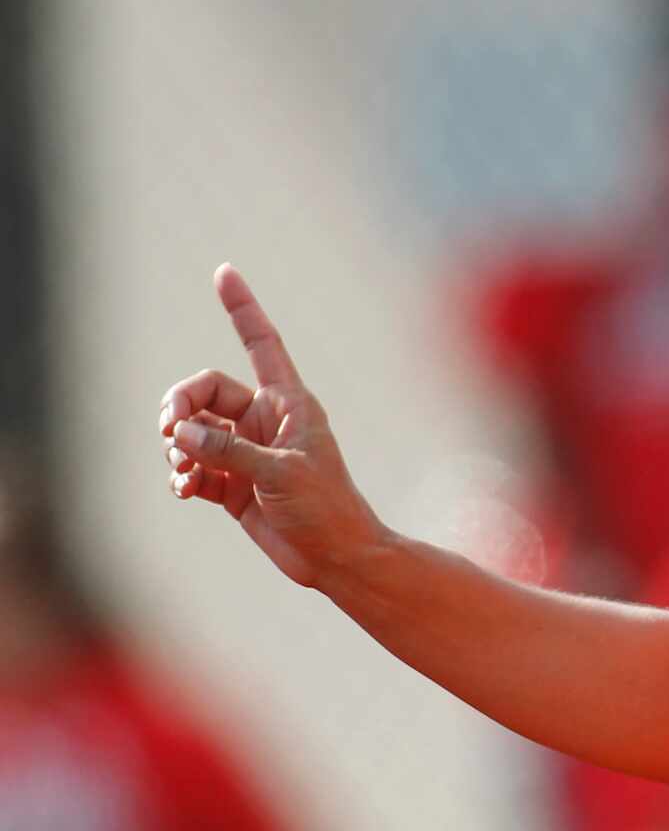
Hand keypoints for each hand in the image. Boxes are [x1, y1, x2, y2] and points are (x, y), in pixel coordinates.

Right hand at [158, 265, 381, 589]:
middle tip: (170, 428)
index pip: (261, 344)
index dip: (243, 308)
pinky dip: (181, 474)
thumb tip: (179, 432)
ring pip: (192, 431)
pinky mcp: (232, 484)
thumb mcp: (280, 473)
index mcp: (289, 403)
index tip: (224, 271)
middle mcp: (264, 421)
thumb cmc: (325, 508)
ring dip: (177, 446)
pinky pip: (192, 466)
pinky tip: (183, 489)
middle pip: (204, 392)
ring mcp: (246, 452)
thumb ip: (227, 450)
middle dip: (179, 405)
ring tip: (183, 471)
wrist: (336, 559)